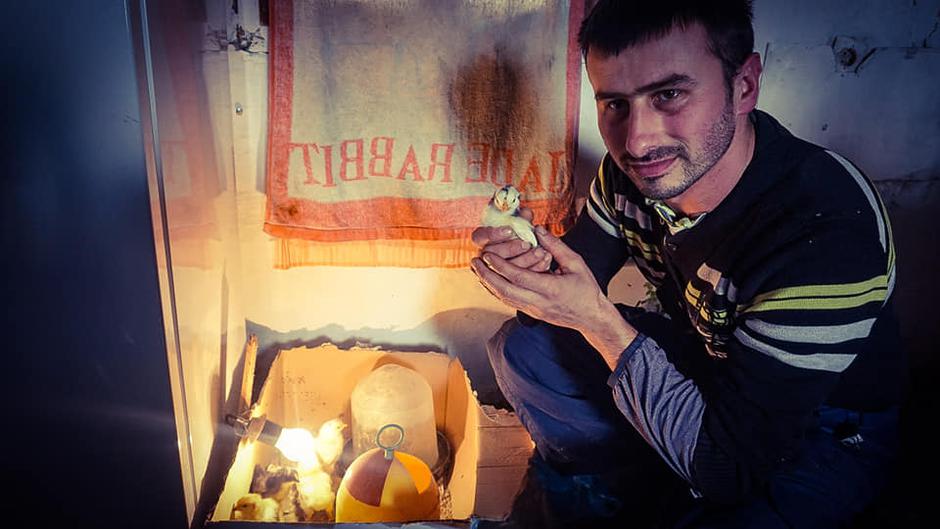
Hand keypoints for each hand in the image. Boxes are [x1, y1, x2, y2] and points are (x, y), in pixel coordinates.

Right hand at [470, 207, 551, 271]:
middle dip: (510, 249)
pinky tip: (546, 261)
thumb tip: (526, 213)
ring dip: (525, 260)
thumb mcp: (521, 222)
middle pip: (491, 255)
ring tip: (541, 252)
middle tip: (526, 244)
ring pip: (505, 270)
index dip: (493, 234)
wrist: (530, 247)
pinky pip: (519, 278)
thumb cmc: (521, 231)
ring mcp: (496, 269)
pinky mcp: (511, 279)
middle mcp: (485, 255)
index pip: (479, 237)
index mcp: (483, 239)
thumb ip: (522, 218)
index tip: (511, 230)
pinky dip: (535, 269)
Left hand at [471, 225, 606, 330]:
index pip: (519, 277)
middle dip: (486, 276)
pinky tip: (489, 280)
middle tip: (474, 261)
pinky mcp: (531, 314)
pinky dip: (496, 291)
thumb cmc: (586, 288)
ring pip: (504, 298)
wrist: (592, 318)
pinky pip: (509, 302)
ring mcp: (533, 310)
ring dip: (488, 284)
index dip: (500, 266)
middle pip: (505, 291)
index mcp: (551, 289)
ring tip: (476, 269)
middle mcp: (538, 302)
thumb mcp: (576, 263)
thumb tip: (537, 230)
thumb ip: (556, 246)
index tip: (487, 254)